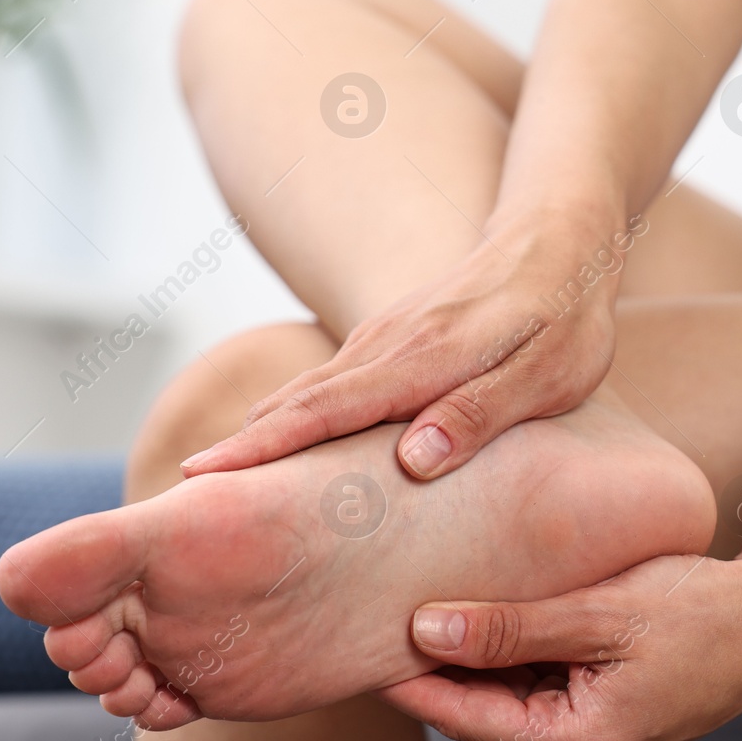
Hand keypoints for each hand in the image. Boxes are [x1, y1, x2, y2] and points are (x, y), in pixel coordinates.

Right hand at [181, 210, 647, 479]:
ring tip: (205, 484)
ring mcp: (383, 338)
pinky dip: (288, 415)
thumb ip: (481, 414)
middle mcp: (389, 345)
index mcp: (425, 359)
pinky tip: (269, 446)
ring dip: (256, 434)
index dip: (265, 449)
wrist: (558, 238)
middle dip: (238, 450)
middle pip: (298, 403)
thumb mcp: (549, 376)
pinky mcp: (388, 339)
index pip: (328, 411)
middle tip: (175, 502)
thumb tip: (413, 462)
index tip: (204, 479)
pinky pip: (327, 384)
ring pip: (307, 392)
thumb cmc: (566, 319)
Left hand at [376, 553, 741, 740]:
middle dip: (440, 662)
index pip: (467, 715)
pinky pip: (541, 692)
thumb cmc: (701, 613)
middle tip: (379, 612)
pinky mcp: (606, 724)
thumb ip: (509, 628)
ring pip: (510, 700)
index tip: (355, 642)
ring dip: (478, 655)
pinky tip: (487, 612)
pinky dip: (516, 656)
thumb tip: (425, 631)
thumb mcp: (598, 614)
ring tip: (423, 602)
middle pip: (485, 710)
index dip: (410, 679)